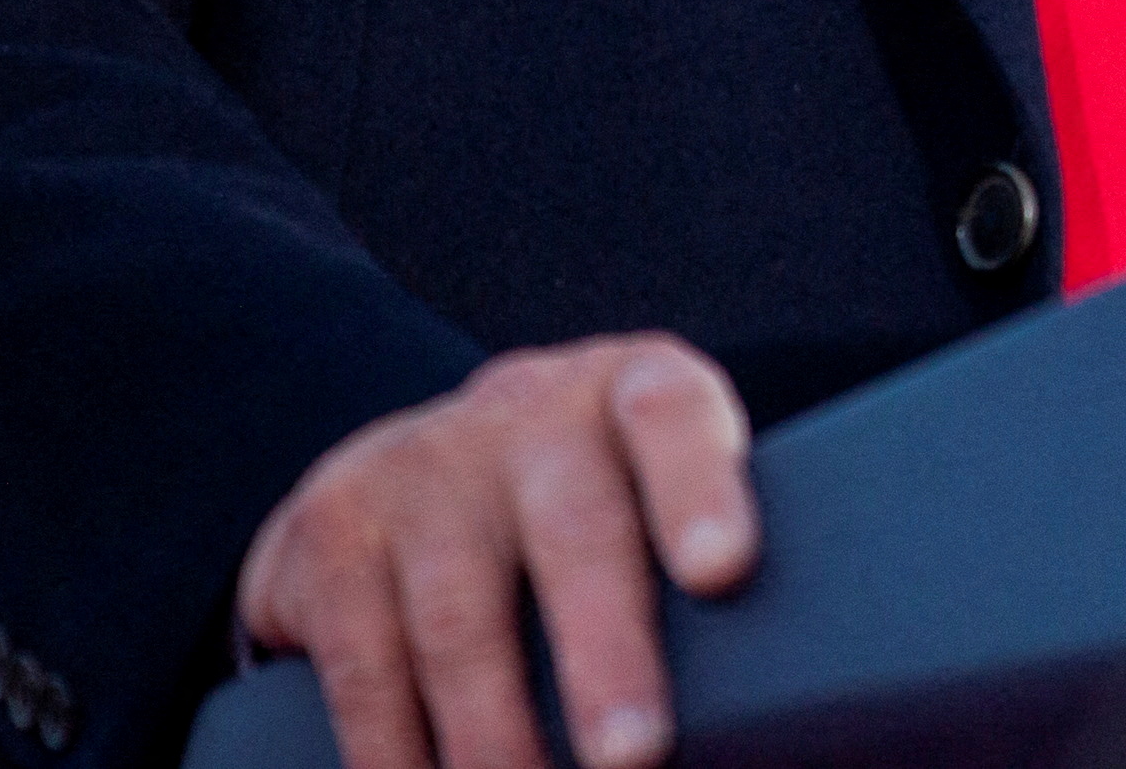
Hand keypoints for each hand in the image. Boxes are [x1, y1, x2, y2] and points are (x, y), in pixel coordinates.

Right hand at [236, 335, 759, 768]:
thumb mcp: (647, 503)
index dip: (699, 487)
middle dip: (605, 653)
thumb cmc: (587, 514)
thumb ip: (700, 573)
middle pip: (574, 530)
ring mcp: (423, 465)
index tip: (725, 570)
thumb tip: (792, 717)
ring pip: (458, 617)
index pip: (674, 416)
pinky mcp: (333, 530)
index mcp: (632, 393)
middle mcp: (529, 412)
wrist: (418, 464)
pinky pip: (363, 663)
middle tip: (637, 756)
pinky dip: (395, 752)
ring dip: (497, 736)